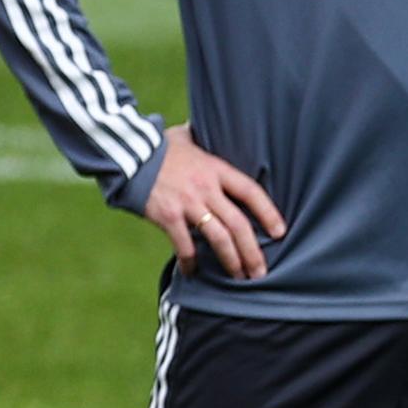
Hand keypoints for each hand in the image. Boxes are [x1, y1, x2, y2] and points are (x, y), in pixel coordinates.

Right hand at [138, 124, 285, 279]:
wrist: (126, 153)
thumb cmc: (158, 145)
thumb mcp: (188, 137)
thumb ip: (205, 140)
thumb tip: (209, 130)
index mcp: (216, 169)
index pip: (251, 192)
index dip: (269, 213)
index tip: (281, 232)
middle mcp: (206, 188)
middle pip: (239, 224)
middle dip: (252, 251)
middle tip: (260, 271)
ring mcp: (187, 203)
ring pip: (219, 238)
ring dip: (231, 260)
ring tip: (239, 277)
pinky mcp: (166, 216)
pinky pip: (184, 244)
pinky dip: (190, 261)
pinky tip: (193, 271)